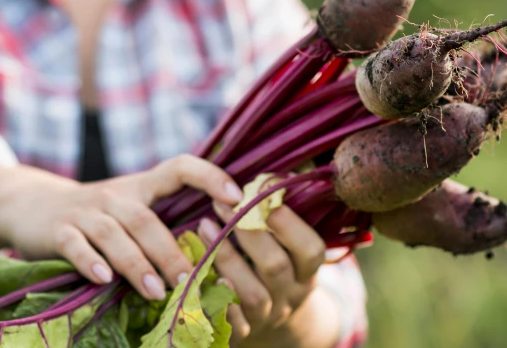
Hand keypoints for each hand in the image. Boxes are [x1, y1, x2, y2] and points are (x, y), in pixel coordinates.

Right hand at [0, 155, 242, 300]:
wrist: (31, 205)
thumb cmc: (99, 216)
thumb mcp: (131, 209)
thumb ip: (165, 225)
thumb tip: (219, 258)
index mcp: (141, 186)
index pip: (180, 167)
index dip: (210, 175)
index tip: (237, 198)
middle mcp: (116, 195)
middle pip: (147, 219)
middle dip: (171, 251)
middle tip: (192, 279)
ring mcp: (85, 211)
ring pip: (115, 234)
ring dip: (137, 263)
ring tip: (158, 291)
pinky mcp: (57, 230)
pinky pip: (75, 244)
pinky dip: (89, 261)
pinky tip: (103, 279)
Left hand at [197, 201, 339, 347]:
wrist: (272, 325)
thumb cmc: (273, 267)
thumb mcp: (288, 248)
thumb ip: (279, 218)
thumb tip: (271, 175)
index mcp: (306, 272)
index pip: (311, 250)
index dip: (289, 223)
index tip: (261, 194)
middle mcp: (291, 296)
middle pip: (276, 267)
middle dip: (249, 232)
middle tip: (222, 203)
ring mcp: (266, 318)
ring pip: (252, 294)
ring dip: (226, 258)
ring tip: (203, 226)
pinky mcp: (241, 334)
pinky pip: (228, 321)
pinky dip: (213, 298)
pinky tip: (195, 271)